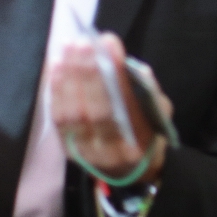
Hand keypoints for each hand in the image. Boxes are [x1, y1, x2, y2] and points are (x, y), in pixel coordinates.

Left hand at [50, 33, 171, 182]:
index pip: (123, 105)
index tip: (109, 42)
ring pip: (72, 113)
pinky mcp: (68, 149)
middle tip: (83, 42)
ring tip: (68, 48)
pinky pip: (58, 118)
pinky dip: (56, 90)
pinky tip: (57, 67)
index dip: (114, 73)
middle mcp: (109, 151)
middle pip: (94, 109)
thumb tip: (131, 66)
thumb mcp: (160, 117)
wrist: (130, 174)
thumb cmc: (148, 137)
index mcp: (139, 144)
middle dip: (87, 71)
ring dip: (68, 77)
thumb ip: (149, 93)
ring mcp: (85, 152)